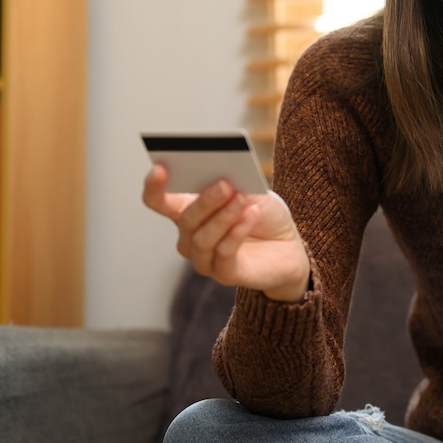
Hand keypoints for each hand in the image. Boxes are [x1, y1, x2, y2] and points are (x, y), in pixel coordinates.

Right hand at [142, 165, 310, 301]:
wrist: (288, 244)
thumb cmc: (263, 213)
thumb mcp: (250, 189)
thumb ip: (233, 182)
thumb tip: (220, 173)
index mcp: (187, 211)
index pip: (158, 201)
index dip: (154, 186)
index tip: (160, 169)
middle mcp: (189, 237)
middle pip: (185, 219)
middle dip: (205, 201)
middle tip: (224, 184)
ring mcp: (204, 259)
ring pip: (201, 239)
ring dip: (224, 217)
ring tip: (243, 198)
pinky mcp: (225, 274)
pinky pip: (224, 253)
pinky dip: (237, 232)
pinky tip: (251, 215)